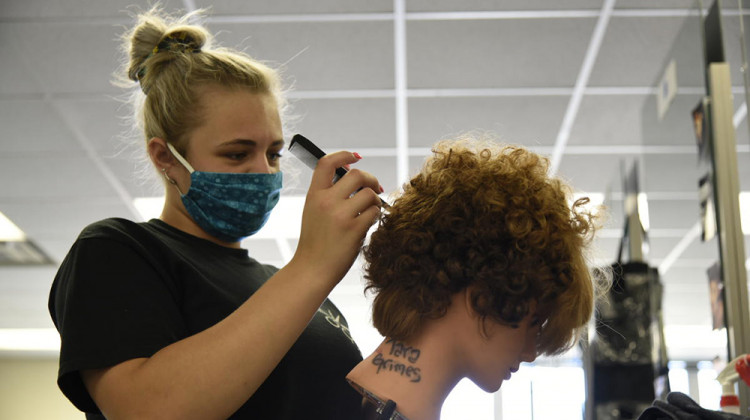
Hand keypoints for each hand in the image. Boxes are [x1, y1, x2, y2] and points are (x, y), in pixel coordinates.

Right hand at [292, 151, 382, 284]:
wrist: (312, 270)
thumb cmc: (316, 243)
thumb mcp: (314, 212)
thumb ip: (329, 195)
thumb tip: (356, 178)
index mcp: (314, 195)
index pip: (326, 163)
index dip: (344, 155)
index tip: (356, 158)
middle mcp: (326, 201)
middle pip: (356, 175)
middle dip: (371, 179)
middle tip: (376, 188)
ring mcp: (340, 215)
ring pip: (369, 193)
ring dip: (376, 201)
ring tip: (371, 210)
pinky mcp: (353, 229)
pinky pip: (374, 212)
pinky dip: (376, 215)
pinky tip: (370, 223)